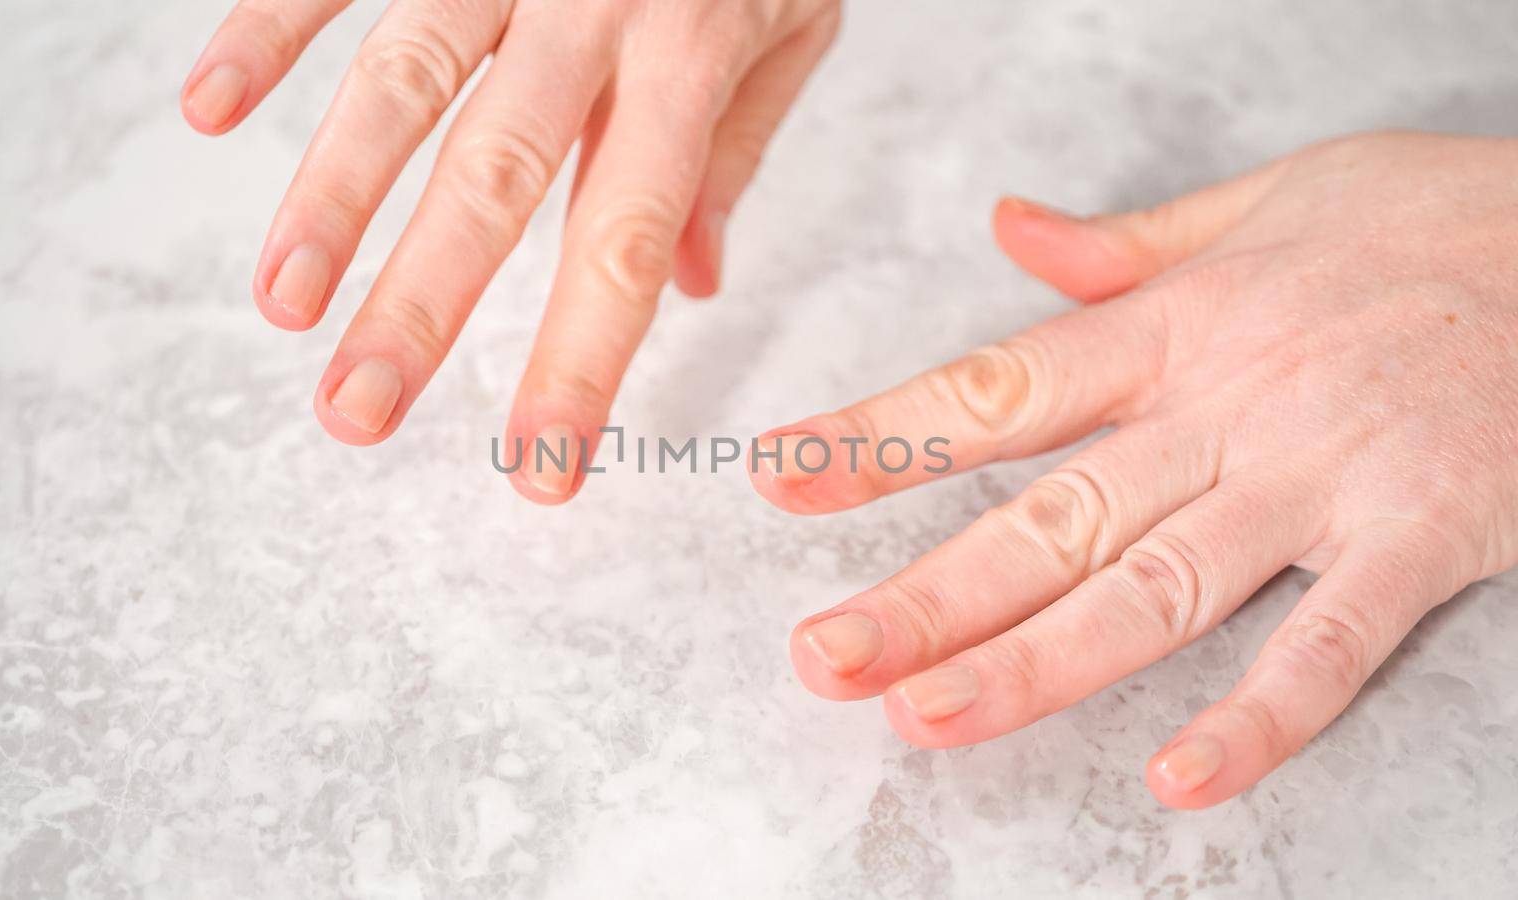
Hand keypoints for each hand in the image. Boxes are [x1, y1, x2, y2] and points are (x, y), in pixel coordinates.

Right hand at [181, 0, 839, 500]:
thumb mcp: (794, 21)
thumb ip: (735, 148)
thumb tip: (697, 288)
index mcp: (691, 50)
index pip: (630, 238)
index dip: (582, 362)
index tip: (540, 473)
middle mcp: (594, 3)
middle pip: (498, 178)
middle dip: (423, 307)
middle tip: (357, 419)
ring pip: (406, 78)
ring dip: (333, 195)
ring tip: (283, 307)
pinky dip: (266, 27)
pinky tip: (206, 109)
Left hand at [751, 131, 1517, 807]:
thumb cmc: (1435, 222)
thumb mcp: (1270, 198)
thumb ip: (1130, 242)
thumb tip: (1009, 231)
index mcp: (1177, 329)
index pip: (997, 391)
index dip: (882, 438)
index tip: (781, 483)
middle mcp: (1226, 411)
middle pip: (1048, 518)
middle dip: (929, 592)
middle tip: (825, 658)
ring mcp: (1321, 479)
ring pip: (1155, 589)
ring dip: (1037, 662)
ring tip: (929, 720)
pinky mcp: (1423, 535)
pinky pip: (1331, 644)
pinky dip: (1263, 718)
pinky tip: (1184, 783)